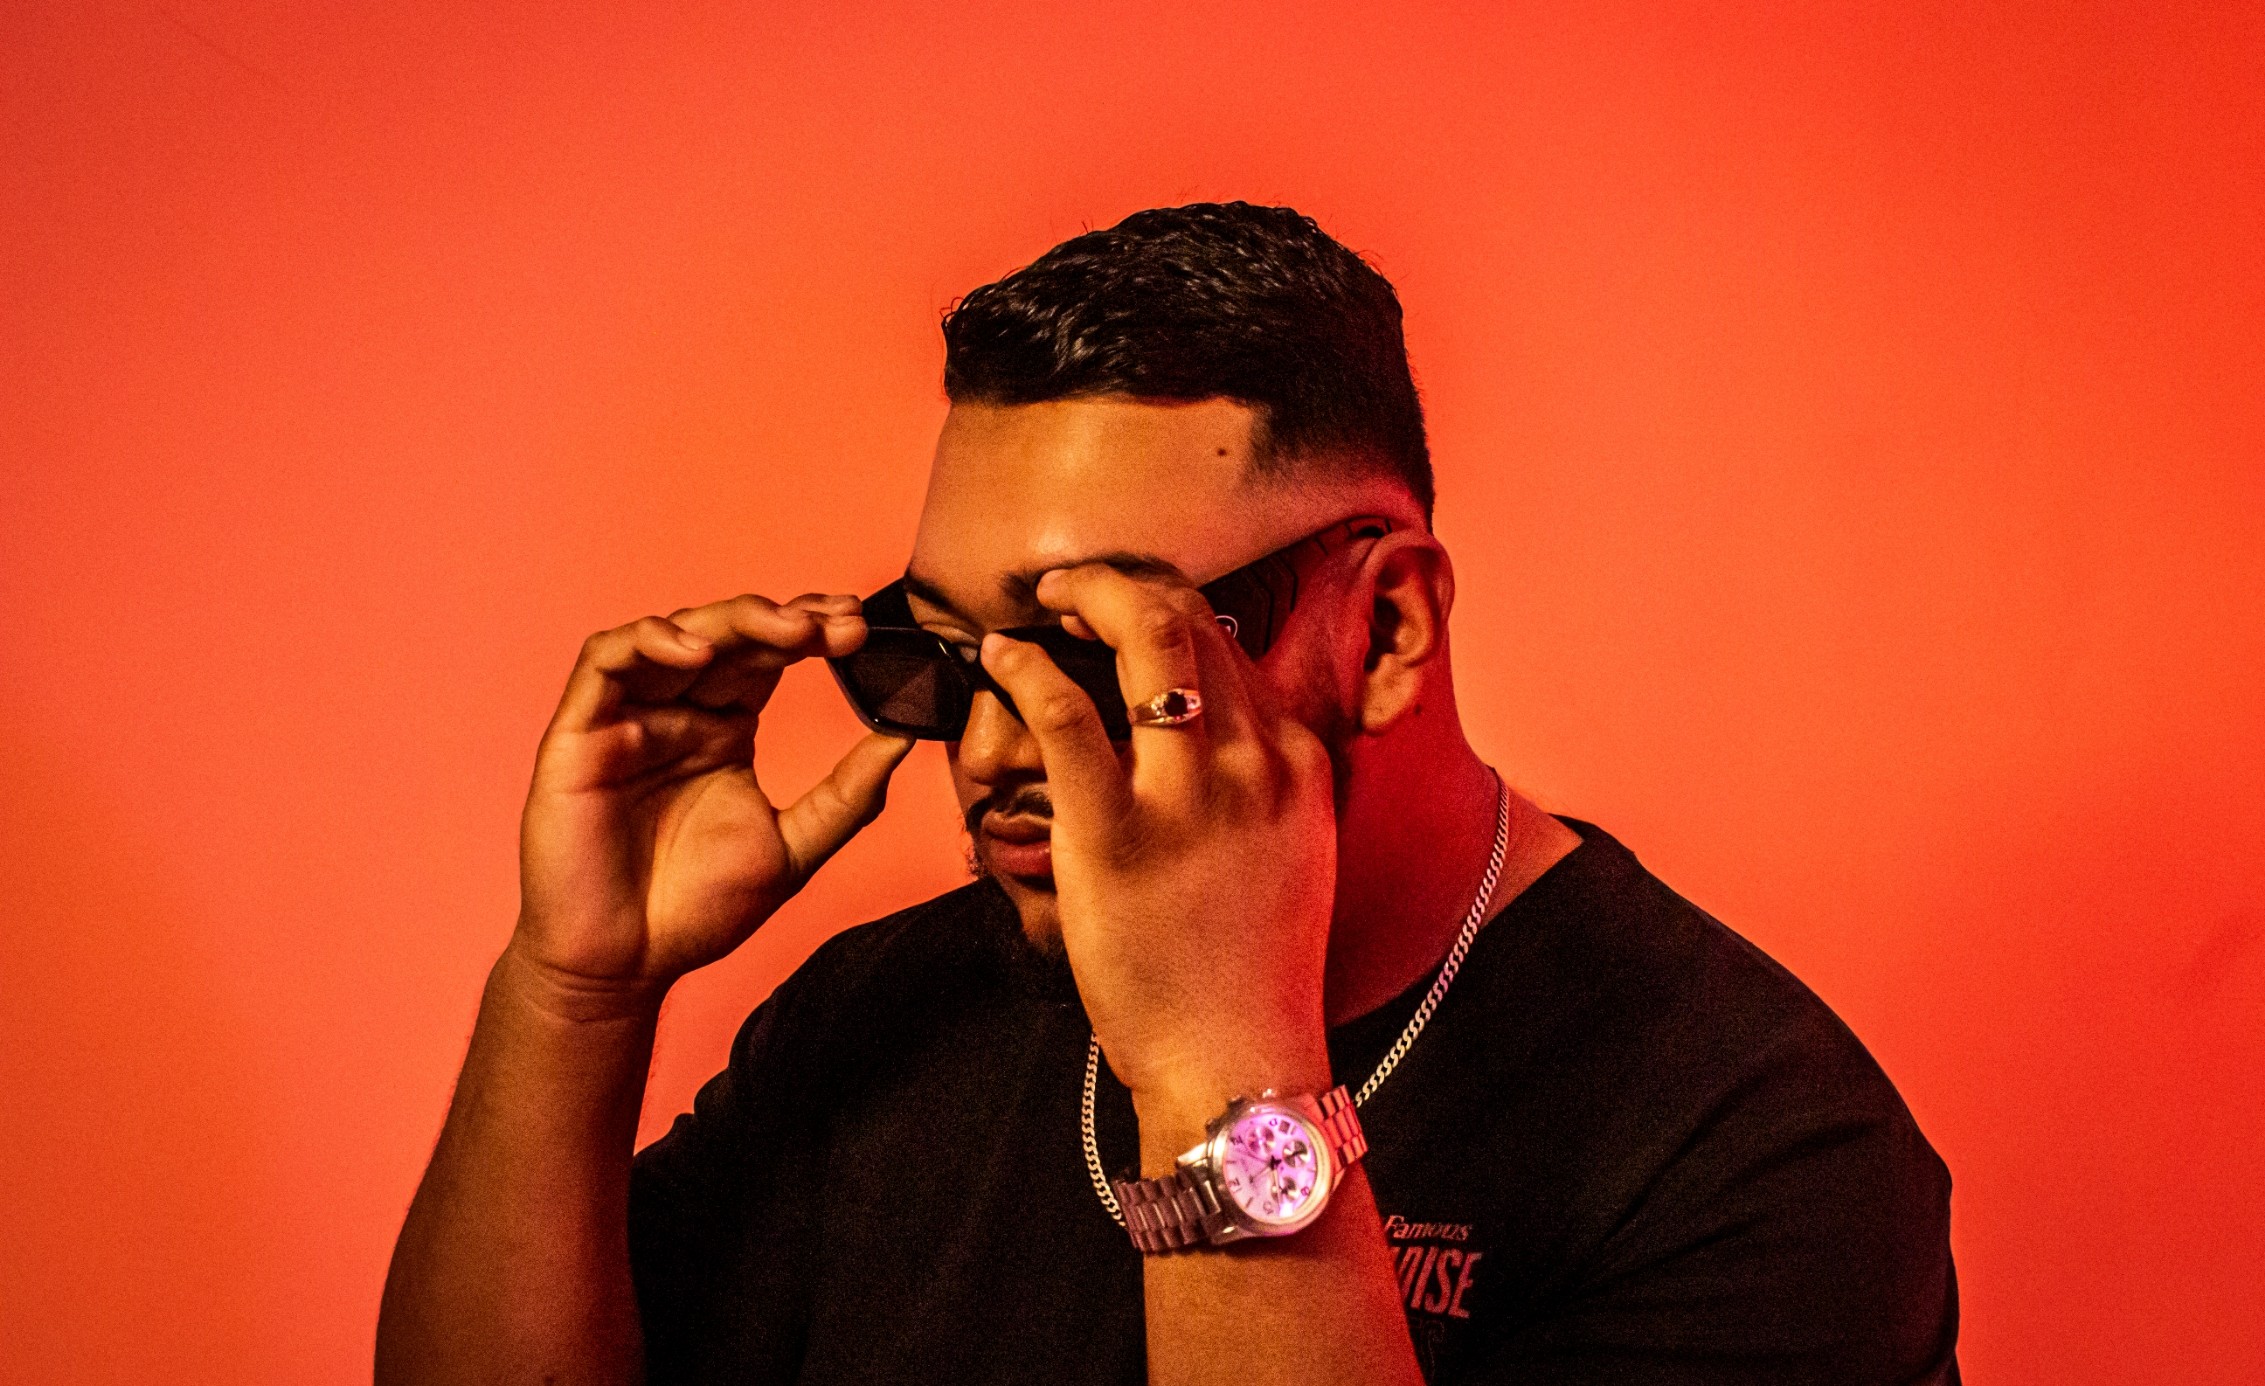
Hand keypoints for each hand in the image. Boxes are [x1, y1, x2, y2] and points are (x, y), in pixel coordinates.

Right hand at [511, 593, 912, 1009]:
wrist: (625, 967)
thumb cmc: (696, 912)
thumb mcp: (794, 848)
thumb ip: (847, 796)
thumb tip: (904, 738)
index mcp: (725, 729)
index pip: (769, 657)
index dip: (813, 631)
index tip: (860, 629)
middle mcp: (678, 712)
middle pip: (729, 634)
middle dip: (786, 618)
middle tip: (838, 623)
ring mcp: (627, 717)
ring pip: (673, 633)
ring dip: (731, 619)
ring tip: (787, 630)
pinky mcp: (580, 731)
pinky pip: (605, 661)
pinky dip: (649, 642)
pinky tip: (696, 651)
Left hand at [978, 568, 1339, 1117]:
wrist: (1239, 1065)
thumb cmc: (1251, 974)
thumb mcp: (1292, 856)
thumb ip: (1262, 785)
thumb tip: (1217, 738)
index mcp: (1295, 763)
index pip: (1232, 646)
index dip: (1169, 610)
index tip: (1122, 611)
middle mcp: (1252, 761)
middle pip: (1190, 619)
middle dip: (1122, 580)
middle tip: (1072, 586)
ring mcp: (1188, 794)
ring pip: (1141, 635)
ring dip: (1081, 596)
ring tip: (1039, 601)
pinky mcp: (1116, 833)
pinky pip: (1065, 712)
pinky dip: (1024, 666)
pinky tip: (999, 658)